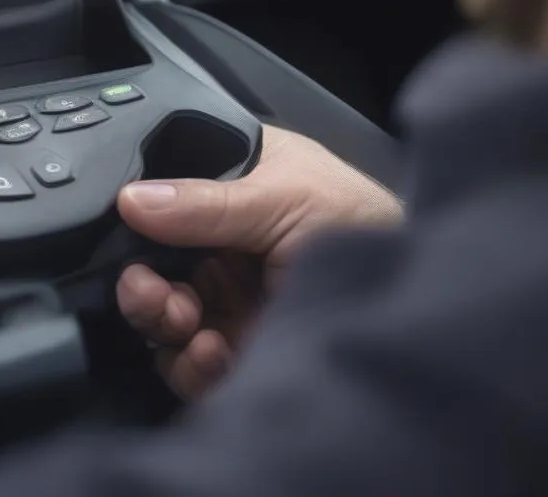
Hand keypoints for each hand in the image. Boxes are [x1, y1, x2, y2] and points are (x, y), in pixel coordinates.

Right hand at [116, 125, 401, 400]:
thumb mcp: (286, 195)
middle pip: (151, 260)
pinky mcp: (236, 349)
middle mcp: (220, 240)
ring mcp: (226, 296)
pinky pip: (186, 362)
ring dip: (159, 319)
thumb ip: (207, 201)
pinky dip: (187, 363)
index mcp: (230, 184)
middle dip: (142, 279)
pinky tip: (211, 350)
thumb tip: (133, 199)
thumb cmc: (366, 224)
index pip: (162, 195)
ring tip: (183, 320)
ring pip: (160, 313)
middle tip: (151, 290)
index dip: (139, 213)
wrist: (418, 305)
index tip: (129, 227)